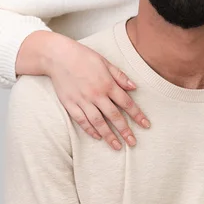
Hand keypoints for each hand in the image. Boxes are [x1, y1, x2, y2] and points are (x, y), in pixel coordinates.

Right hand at [19, 31, 149, 148]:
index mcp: (107, 84)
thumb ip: (120, 76)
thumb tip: (135, 87)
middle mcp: (96, 95)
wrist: (58, 57)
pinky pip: (81, 120)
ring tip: (117, 146)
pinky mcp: (69, 104)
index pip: (126, 103)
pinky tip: (97, 137)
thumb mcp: (106, 62)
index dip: (137, 115)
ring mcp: (82, 101)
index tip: (146, 125)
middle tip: (133, 143)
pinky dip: (89, 130)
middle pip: (114, 116)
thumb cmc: (84, 57)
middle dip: (125, 130)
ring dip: (108, 135)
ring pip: (98, 122)